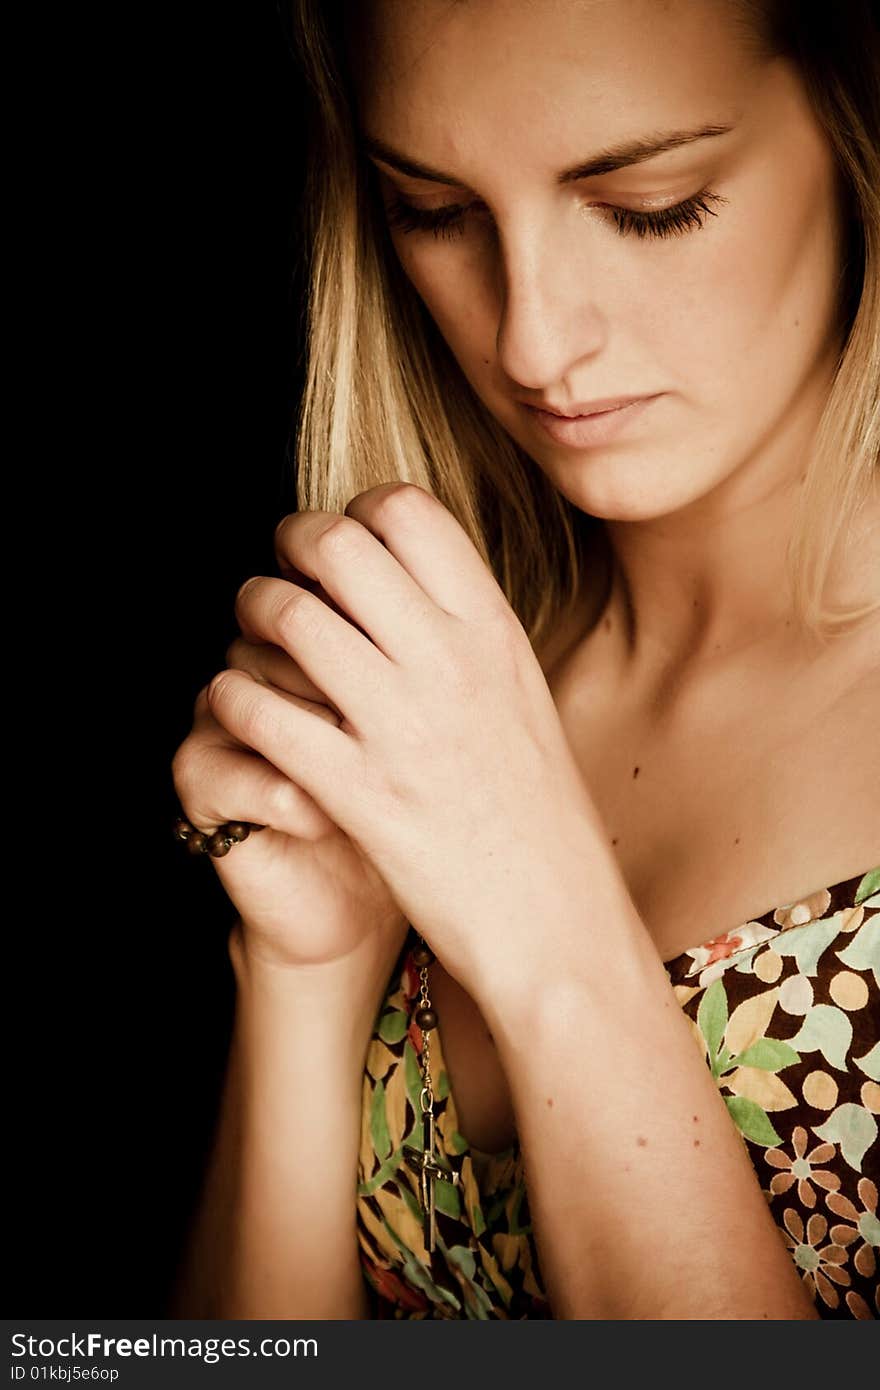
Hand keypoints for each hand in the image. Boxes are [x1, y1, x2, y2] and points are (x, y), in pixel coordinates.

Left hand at [206, 483, 618, 996]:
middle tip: (281, 573)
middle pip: (338, 545)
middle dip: (290, 544)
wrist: (555, 918)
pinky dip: (233, 695)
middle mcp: (449, 663)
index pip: (409, 512)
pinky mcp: (359, 793)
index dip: (356, 512)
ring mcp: (402, 726)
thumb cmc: (537, 812)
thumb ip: (465, 633)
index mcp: (493, 632)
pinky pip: (263, 712)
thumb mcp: (522, 697)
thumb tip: (403, 581)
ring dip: (253, 612)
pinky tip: (238, 703)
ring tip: (251, 634)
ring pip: (290, 617)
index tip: (340, 547)